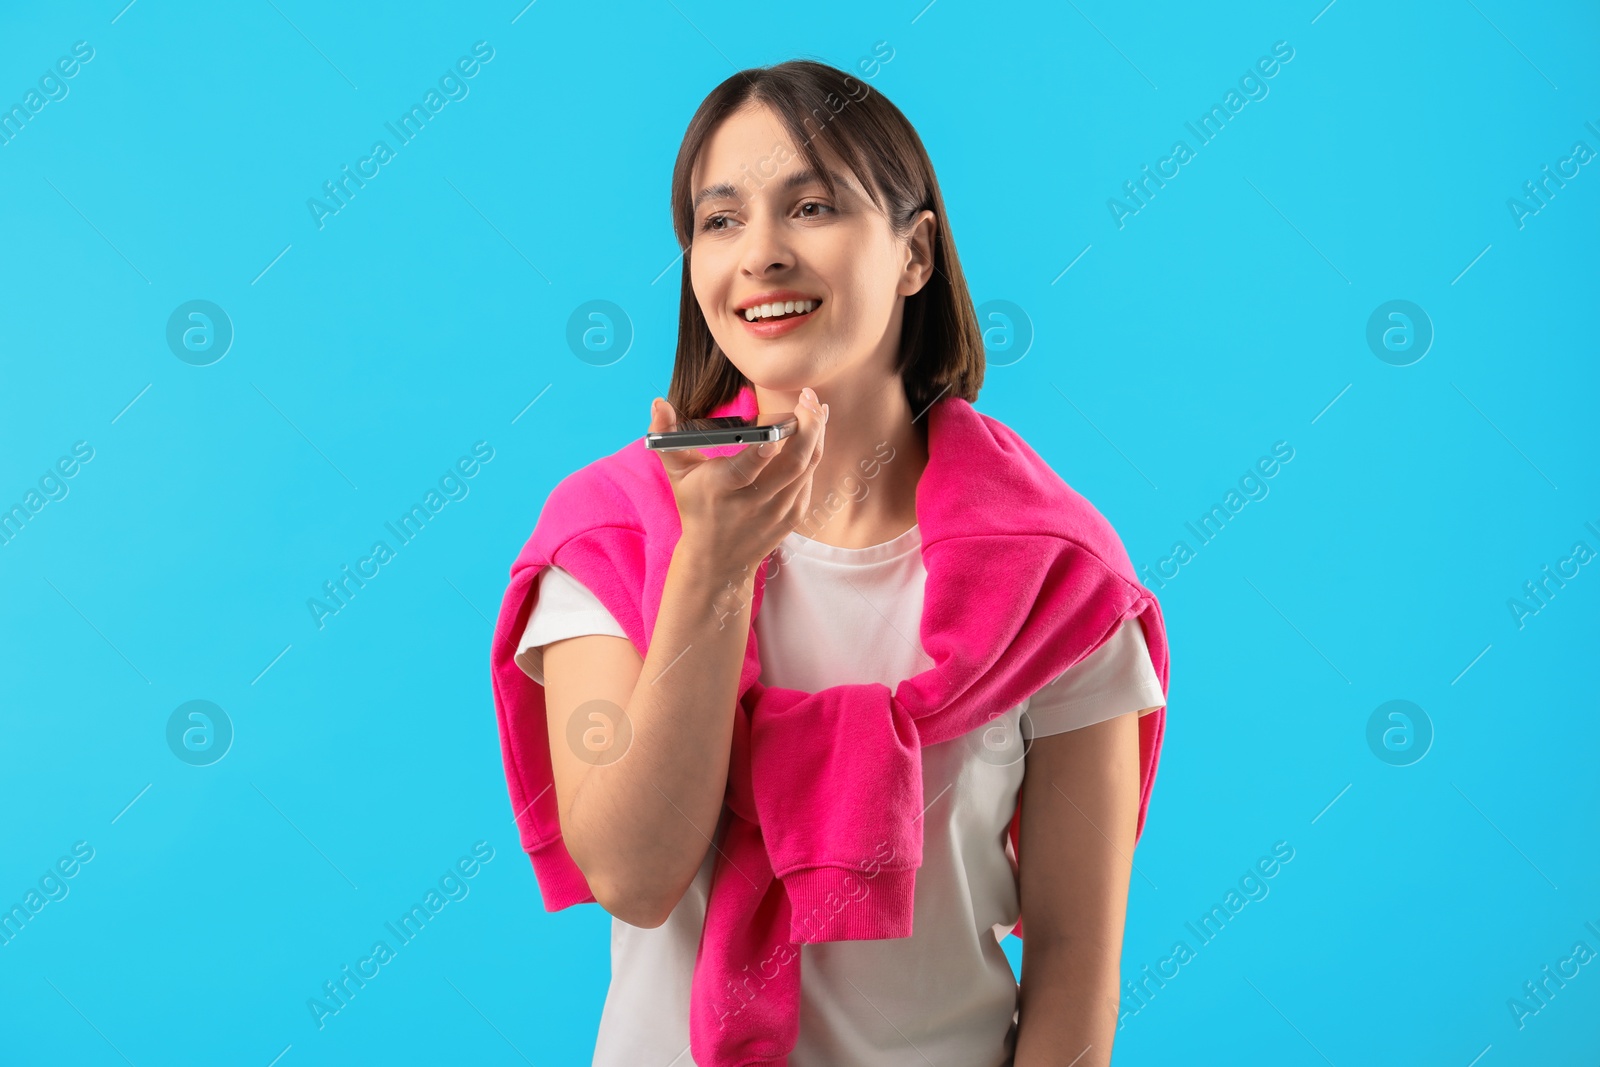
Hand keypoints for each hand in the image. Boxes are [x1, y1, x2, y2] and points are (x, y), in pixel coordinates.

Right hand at [649, 388, 827, 577]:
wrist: (717, 559)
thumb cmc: (696, 506)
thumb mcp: (676, 474)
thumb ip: (665, 437)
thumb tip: (658, 403)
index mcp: (722, 489)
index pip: (747, 469)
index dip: (765, 448)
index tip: (777, 425)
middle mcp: (754, 503)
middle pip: (790, 465)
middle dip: (807, 428)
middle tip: (808, 398)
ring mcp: (777, 511)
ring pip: (807, 468)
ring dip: (817, 434)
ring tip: (816, 405)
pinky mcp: (792, 516)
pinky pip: (810, 478)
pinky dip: (816, 450)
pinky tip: (817, 428)